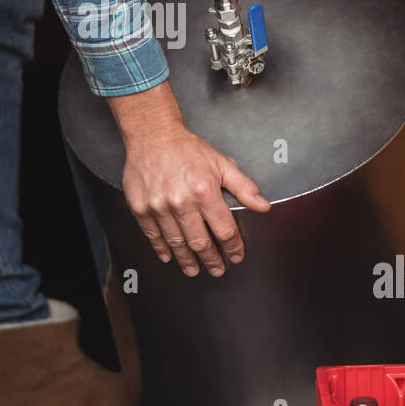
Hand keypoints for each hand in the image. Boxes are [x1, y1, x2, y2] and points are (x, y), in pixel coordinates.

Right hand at [108, 81, 270, 275]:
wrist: (153, 136)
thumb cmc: (187, 149)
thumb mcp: (221, 163)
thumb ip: (244, 187)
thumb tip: (264, 206)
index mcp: (204, 192)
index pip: (224, 230)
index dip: (233, 247)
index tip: (236, 255)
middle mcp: (181, 202)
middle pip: (200, 243)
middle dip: (212, 260)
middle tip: (218, 269)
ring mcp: (159, 207)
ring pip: (177, 243)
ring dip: (187, 261)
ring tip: (195, 270)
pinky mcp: (141, 208)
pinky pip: (153, 236)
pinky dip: (162, 249)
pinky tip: (170, 256)